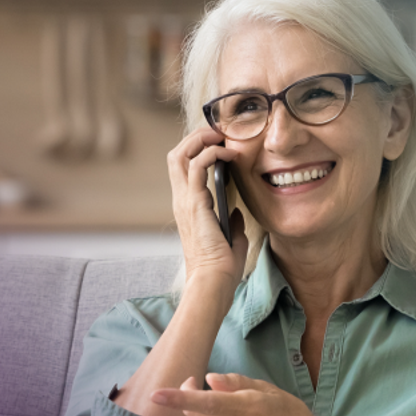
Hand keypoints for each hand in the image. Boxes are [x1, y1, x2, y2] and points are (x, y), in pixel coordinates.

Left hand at [152, 373, 331, 415]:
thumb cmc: (288, 415)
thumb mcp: (268, 390)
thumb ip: (236, 382)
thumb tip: (209, 380)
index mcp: (248, 409)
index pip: (206, 402)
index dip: (179, 398)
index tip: (156, 394)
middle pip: (194, 415)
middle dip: (188, 398)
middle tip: (197, 385)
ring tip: (217, 411)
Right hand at [167, 127, 247, 290]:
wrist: (213, 282)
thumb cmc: (221, 267)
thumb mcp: (230, 239)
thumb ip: (232, 223)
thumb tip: (238, 211)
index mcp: (188, 207)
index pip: (183, 168)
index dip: (197, 149)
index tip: (220, 143)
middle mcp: (181, 200)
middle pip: (177, 154)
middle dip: (196, 137)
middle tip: (219, 133)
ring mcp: (185, 200)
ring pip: (181, 154)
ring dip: (202, 139)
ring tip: (223, 137)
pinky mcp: (195, 202)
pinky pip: (198, 166)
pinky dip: (212, 153)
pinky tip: (229, 154)